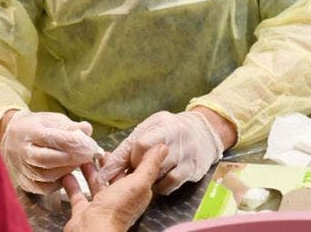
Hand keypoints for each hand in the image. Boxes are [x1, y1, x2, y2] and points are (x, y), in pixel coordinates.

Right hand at [0, 110, 104, 193]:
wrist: (10, 136)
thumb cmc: (36, 126)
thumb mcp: (52, 119)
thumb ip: (70, 126)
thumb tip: (87, 131)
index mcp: (29, 131)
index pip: (52, 138)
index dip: (73, 143)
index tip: (90, 145)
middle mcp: (22, 151)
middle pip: (47, 159)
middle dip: (71, 159)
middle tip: (87, 156)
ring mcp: (21, 168)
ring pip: (46, 176)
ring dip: (66, 171)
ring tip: (78, 163)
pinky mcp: (23, 181)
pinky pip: (42, 188)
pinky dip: (57, 183)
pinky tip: (66, 174)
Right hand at [63, 144, 168, 231]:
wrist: (93, 231)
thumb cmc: (117, 209)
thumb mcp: (138, 183)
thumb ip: (149, 165)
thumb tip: (163, 147)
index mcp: (135, 192)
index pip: (135, 172)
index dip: (130, 158)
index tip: (125, 144)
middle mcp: (119, 199)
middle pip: (115, 177)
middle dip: (109, 164)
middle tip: (101, 150)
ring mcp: (101, 205)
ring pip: (97, 184)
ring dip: (91, 171)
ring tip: (84, 157)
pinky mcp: (84, 210)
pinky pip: (77, 194)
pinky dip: (72, 183)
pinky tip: (67, 173)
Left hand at [99, 111, 224, 194]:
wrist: (203, 131)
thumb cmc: (169, 130)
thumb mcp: (150, 128)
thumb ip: (130, 144)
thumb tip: (106, 163)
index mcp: (160, 124)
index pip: (137, 144)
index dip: (120, 161)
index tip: (107, 173)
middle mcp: (174, 137)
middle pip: (147, 159)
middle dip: (133, 169)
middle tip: (127, 174)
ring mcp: (184, 153)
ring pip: (158, 173)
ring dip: (147, 178)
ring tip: (143, 177)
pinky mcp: (192, 168)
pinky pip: (171, 182)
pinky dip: (161, 186)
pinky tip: (158, 182)